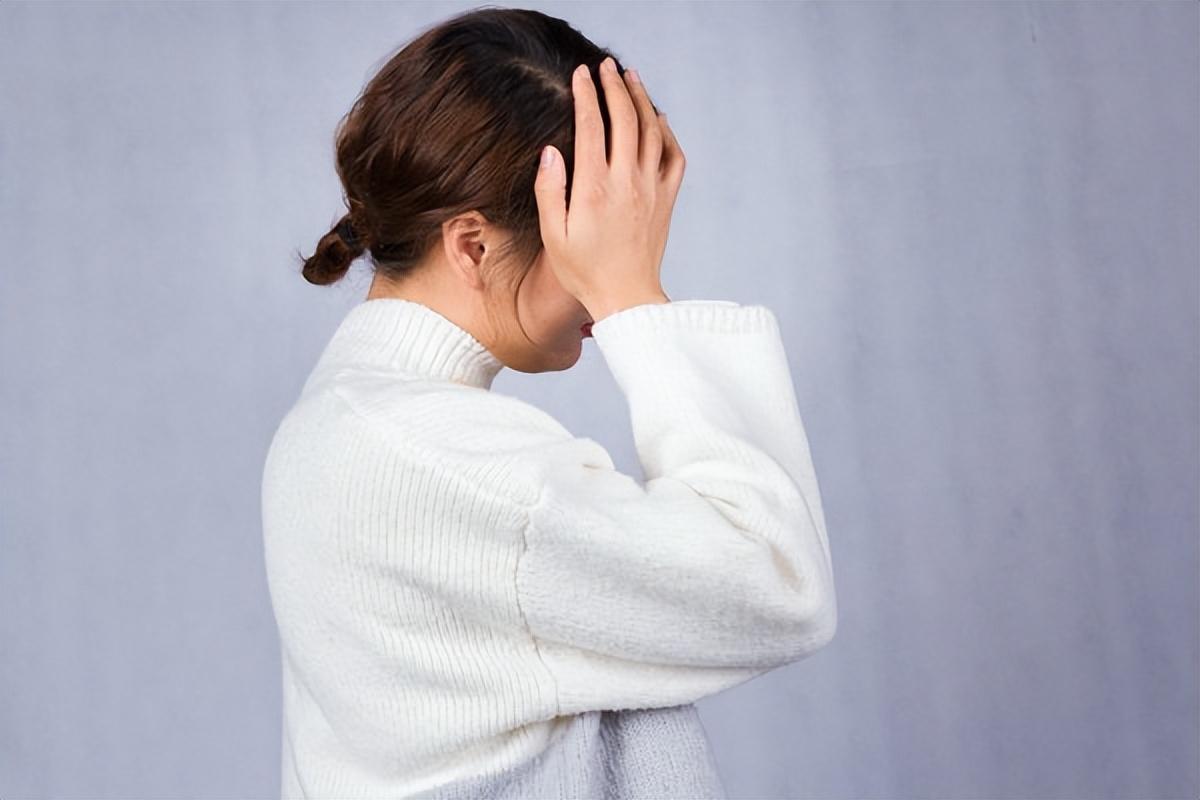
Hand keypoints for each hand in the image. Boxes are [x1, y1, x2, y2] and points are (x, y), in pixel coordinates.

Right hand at [533, 57, 684, 321]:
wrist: (627, 298)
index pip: (591, 127)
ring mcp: (652, 188)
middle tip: (606, 65)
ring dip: (641, 100)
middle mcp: (627, 182)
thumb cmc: (584, 271)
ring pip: (651, 131)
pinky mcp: (667, 199)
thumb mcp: (554, 236)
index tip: (581, 74)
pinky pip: (673, 155)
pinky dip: (666, 131)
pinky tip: (657, 118)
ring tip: (630, 77)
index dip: (586, 95)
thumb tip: (551, 152)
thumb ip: (549, 191)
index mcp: (594, 188)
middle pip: (625, 119)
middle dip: (614, 86)